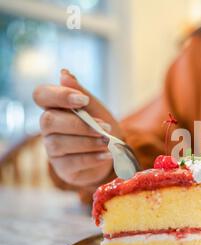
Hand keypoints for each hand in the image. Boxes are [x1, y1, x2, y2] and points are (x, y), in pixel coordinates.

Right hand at [33, 69, 121, 186]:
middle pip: (49, 121)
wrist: (112, 152)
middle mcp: (48, 127)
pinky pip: (72, 162)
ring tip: (108, 142)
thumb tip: (64, 73)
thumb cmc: (100, 126)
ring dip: (88, 142)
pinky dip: (92, 158)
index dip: (59, 95)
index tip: (83, 100)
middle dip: (79, 124)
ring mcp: (52, 149)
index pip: (41, 95)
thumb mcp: (96, 108)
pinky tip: (107, 154)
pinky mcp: (62, 167)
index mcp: (54, 107)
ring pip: (60, 144)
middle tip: (104, 127)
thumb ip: (81, 92)